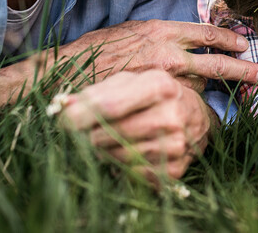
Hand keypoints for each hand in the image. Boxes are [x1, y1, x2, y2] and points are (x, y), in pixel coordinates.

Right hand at [45, 20, 257, 89]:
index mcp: (161, 29)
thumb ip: (160, 37)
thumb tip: (183, 45)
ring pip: (200, 85)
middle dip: (243, 69)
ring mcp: (161, 78)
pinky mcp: (155, 98)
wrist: (70, 72)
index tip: (243, 44)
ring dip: (214, 90)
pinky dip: (193, 105)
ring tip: (235, 96)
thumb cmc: (96, 52)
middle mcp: (166, 51)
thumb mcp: (131, 32)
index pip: (206, 33)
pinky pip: (182, 102)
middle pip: (216, 61)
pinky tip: (201, 110)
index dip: (228, 40)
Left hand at [54, 70, 212, 183]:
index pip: (109, 105)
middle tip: (81, 134)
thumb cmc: (154, 97)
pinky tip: (125, 153)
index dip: (79, 115)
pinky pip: (131, 174)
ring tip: (107, 141)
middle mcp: (171, 115)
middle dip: (89, 135)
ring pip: (118, 156)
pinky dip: (121, 166)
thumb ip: (96, 93)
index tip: (60, 121)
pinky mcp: (174, 171)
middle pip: (111, 133)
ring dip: (103, 151)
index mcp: (159, 85)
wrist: (196, 119)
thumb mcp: (129, 83)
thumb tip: (62, 106)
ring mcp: (175, 145)